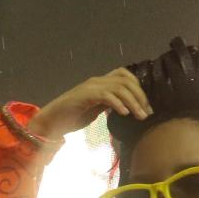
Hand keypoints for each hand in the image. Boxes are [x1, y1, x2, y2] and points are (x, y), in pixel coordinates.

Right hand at [32, 69, 151, 141]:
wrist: (51, 121)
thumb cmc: (72, 117)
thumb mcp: (96, 110)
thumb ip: (108, 104)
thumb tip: (127, 107)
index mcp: (100, 83)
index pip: (125, 76)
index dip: (139, 88)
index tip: (146, 106)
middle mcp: (97, 81)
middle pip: (126, 81)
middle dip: (140, 96)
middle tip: (147, 113)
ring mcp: (91, 86)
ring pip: (120, 87)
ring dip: (133, 102)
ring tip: (140, 116)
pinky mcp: (86, 95)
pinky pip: (107, 95)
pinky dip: (118, 104)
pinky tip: (124, 114)